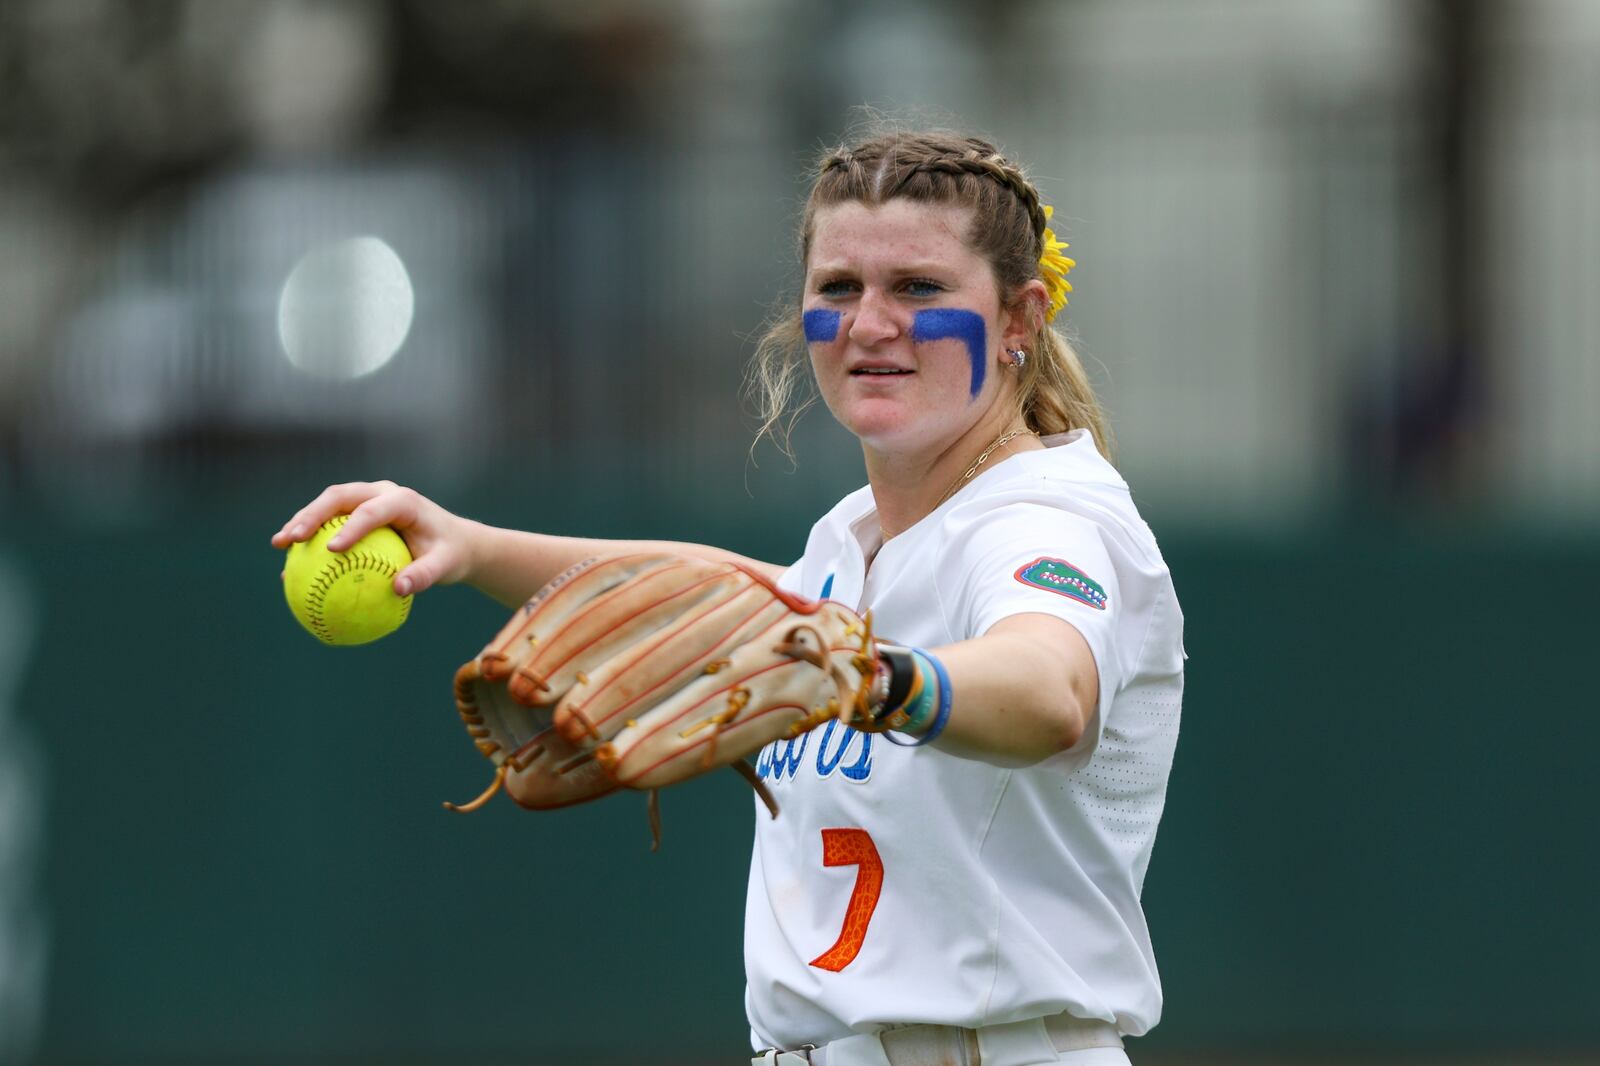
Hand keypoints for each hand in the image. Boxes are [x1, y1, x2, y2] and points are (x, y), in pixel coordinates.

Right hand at [271, 481, 474, 596]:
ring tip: (279, 544)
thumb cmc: (450, 553)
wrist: (453, 541)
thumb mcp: (446, 566)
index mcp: (402, 500)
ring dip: (302, 521)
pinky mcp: (358, 512)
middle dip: (311, 515)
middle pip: (339, 497)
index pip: (371, 510)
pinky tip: (291, 566)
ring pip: (328, 504)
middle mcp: (381, 493)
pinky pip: (329, 522)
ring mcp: (367, 499)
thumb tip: (399, 590)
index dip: (349, 527)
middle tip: (290, 539)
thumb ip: (425, 575)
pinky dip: (310, 539)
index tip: (331, 550)